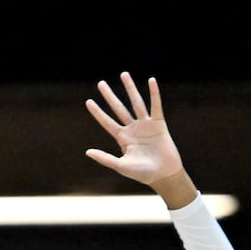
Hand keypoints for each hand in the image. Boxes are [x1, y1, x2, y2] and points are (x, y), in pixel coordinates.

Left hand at [84, 72, 183, 189]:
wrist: (163, 175)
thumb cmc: (142, 173)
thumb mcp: (121, 166)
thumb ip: (105, 158)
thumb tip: (87, 152)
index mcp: (122, 138)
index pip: (107, 122)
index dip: (98, 112)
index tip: (88, 101)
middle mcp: (132, 129)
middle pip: (118, 108)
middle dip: (110, 96)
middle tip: (101, 83)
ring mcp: (146, 125)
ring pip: (136, 103)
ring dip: (130, 89)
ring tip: (123, 74)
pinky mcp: (159, 124)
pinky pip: (156, 106)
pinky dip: (154, 94)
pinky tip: (150, 81)